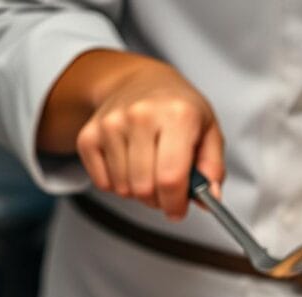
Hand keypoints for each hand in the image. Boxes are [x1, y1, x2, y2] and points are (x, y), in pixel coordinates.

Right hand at [75, 59, 224, 220]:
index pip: (171, 177)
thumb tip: (210, 198)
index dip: (175, 204)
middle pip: (144, 187)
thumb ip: (213, 168)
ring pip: (123, 188)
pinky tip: (129, 165)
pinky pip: (102, 183)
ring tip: (149, 172)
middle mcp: (142, 116)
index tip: (178, 210)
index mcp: (178, 115)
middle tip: (167, 191)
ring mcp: (111, 124)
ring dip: (138, 192)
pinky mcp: (88, 135)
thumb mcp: (209, 131)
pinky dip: (117, 184)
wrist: (139, 81)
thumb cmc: (178, 109)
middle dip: (159, 200)